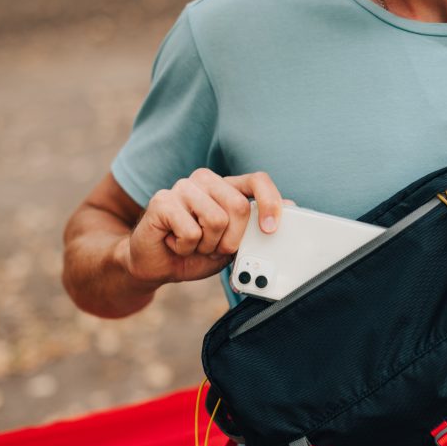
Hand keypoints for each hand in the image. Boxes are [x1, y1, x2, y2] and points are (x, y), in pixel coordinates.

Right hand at [125, 169, 289, 284]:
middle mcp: (205, 181)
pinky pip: (190, 231)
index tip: (270, 229)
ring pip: (216, 220)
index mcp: (226, 187)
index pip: (257, 181)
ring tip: (193, 244)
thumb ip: (255, 228)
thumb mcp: (232, 245)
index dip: (270, 202)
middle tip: (214, 248)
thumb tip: (290, 209)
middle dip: (231, 239)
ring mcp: (183, 187)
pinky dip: (185, 248)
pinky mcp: (162, 200)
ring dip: (207, 245)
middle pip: (238, 206)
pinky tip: (175, 242)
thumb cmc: (195, 252)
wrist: (156, 265)